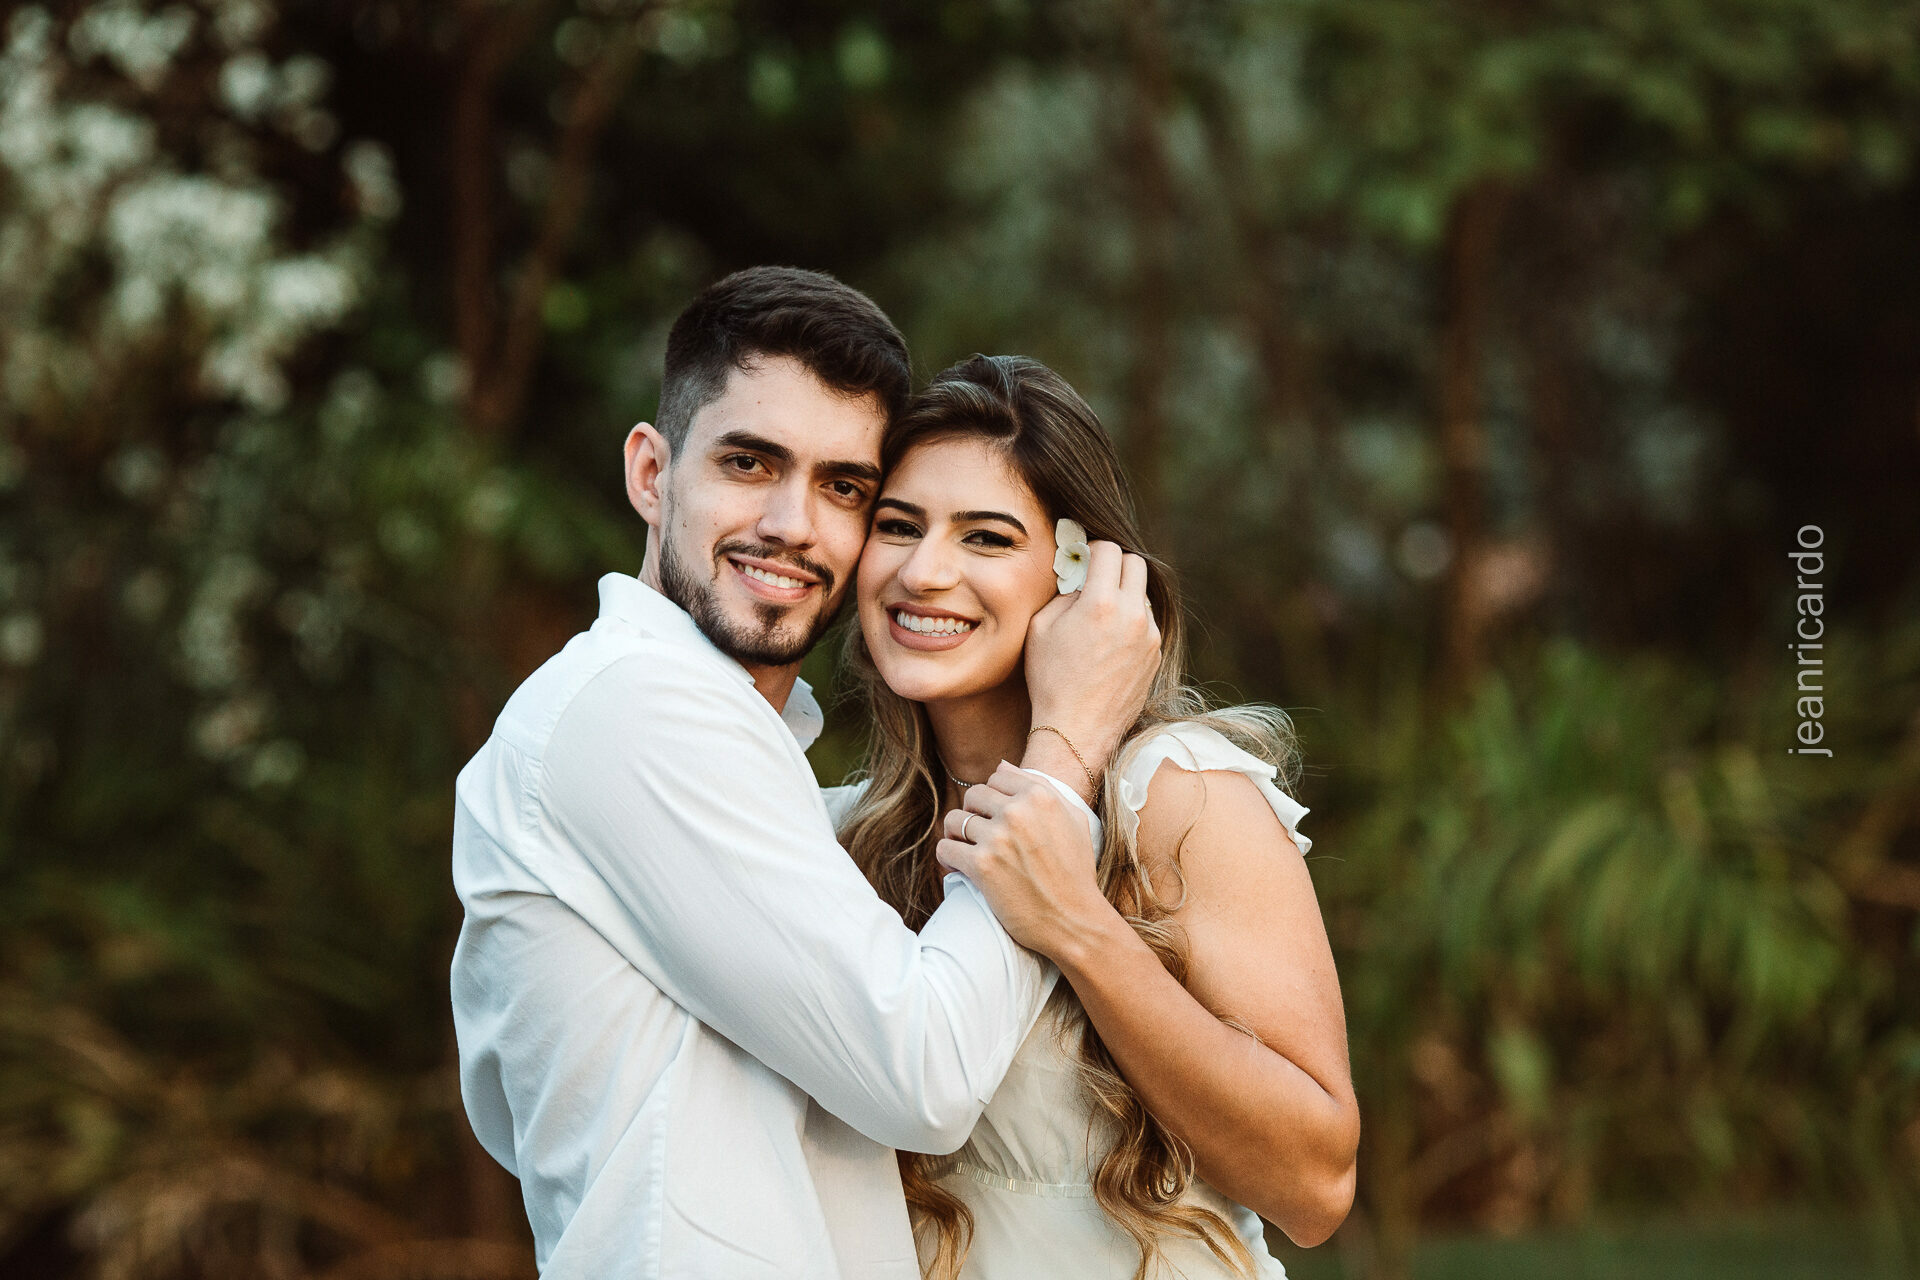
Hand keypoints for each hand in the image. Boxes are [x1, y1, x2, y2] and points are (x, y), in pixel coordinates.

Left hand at [936, 762, 1114, 957]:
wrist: (1075, 920)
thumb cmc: (1077, 873)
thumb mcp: (1074, 820)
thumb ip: (1042, 788)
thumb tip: (1001, 765)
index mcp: (1040, 796)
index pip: (998, 776)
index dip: (994, 795)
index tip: (996, 814)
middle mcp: (1017, 811)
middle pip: (973, 795)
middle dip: (974, 813)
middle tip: (980, 834)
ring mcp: (998, 838)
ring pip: (954, 819)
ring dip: (956, 834)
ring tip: (965, 849)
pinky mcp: (982, 865)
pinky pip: (945, 849)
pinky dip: (947, 858)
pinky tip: (958, 867)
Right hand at [1023, 541, 1160, 788]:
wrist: (1077, 730)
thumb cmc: (1051, 680)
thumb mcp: (1041, 628)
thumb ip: (1064, 593)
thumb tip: (1080, 577)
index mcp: (1102, 603)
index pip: (1108, 550)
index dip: (1092, 549)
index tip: (1083, 557)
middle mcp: (1133, 615)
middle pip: (1136, 563)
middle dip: (1115, 564)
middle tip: (1096, 576)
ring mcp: (1149, 636)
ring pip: (1142, 594)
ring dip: (1124, 594)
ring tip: (1100, 615)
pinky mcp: (1155, 654)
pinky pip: (1147, 623)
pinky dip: (1131, 621)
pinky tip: (1110, 641)